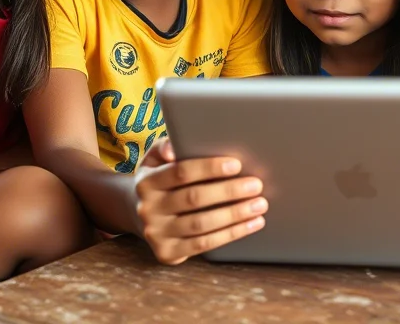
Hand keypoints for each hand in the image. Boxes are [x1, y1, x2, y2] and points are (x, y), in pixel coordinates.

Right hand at [133, 139, 266, 264]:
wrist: (139, 215)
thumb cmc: (160, 180)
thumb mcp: (155, 160)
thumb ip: (165, 147)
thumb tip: (173, 149)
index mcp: (146, 182)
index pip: (181, 173)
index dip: (209, 168)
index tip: (236, 165)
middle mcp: (148, 208)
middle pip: (194, 199)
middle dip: (229, 191)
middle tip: (256, 185)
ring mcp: (156, 233)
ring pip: (201, 224)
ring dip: (235, 215)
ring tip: (259, 205)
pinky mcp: (168, 253)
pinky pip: (204, 244)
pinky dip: (231, 234)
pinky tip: (251, 224)